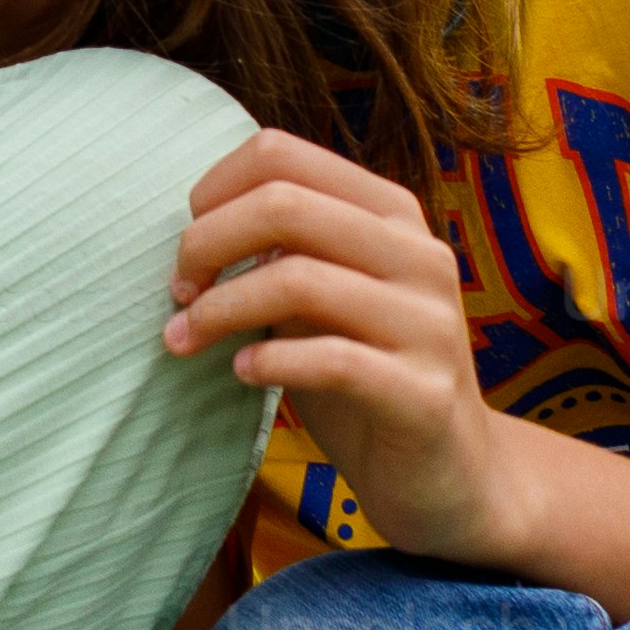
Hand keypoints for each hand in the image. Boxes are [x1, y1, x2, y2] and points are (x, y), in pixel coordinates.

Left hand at [166, 127, 522, 564]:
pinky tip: (243, 373)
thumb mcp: (319, 302)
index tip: (188, 252)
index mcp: (391, 214)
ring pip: (298, 279)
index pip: (281, 154)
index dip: (212, 193)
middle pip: (283, 205)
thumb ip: (279, 254)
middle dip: (205, 244)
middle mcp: (419, 254)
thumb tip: (194, 231)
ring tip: (185, 339)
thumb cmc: (364, 376)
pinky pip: (330, 359)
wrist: (451, 475)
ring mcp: (429, 322)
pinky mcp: (424, 392)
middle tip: (177, 294)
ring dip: (220, 309)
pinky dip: (269, 361)